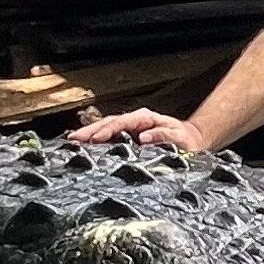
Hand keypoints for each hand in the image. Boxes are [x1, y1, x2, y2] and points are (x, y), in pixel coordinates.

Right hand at [67, 106, 207, 150]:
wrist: (191, 141)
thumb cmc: (185, 140)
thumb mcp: (179, 138)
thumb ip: (162, 137)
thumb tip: (143, 138)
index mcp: (145, 119)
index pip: (121, 123)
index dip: (107, 130)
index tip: (95, 138)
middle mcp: (134, 121)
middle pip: (108, 123)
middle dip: (90, 130)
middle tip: (73, 139)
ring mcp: (130, 129)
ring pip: (105, 128)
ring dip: (89, 134)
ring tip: (72, 141)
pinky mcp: (128, 137)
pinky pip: (109, 137)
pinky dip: (95, 139)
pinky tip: (84, 145)